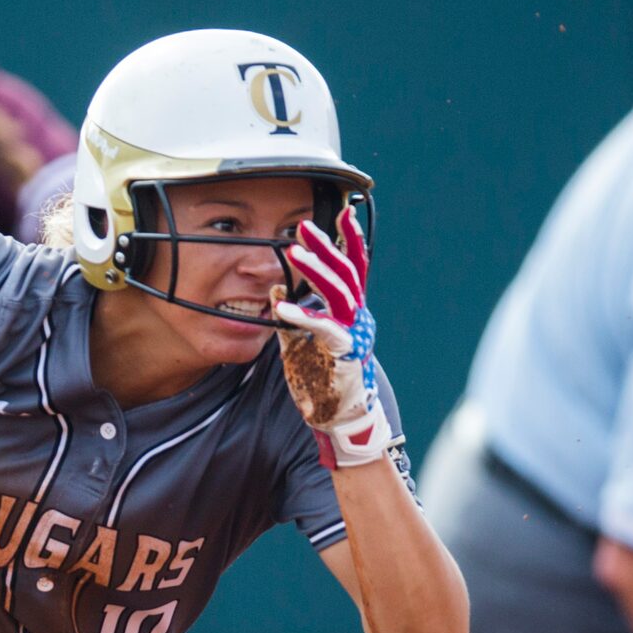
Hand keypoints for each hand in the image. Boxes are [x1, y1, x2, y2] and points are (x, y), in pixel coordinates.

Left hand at [274, 210, 393, 467]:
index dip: (350, 240)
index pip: (354, 268)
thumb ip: (291, 315)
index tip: (344, 214)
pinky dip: (302, 315)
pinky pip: (324, 327)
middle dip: (327, 246)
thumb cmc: (321, 378)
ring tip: (293, 252)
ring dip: (316, 270)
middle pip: (347, 271)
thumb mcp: (301, 341)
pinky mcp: (344, 352)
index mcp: (350, 311)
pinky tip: (280, 306)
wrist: (339, 418)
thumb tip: (275, 289)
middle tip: (303, 226)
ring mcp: (353, 333)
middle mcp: (357, 317)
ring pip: (340, 291)